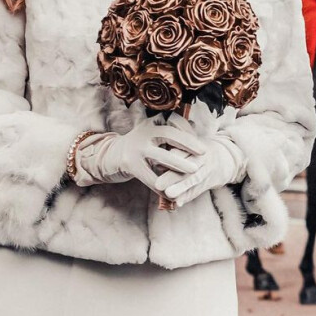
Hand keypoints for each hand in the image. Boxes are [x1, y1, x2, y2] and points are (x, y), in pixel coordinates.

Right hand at [72, 115, 205, 191]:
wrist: (110, 156)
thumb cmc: (139, 146)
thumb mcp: (152, 134)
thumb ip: (169, 132)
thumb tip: (194, 126)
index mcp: (152, 123)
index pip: (174, 123)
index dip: (189, 132)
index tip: (202, 141)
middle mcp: (144, 132)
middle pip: (169, 135)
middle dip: (188, 143)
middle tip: (204, 152)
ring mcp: (136, 148)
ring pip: (161, 156)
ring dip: (178, 164)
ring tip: (194, 171)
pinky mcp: (130, 164)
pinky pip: (149, 176)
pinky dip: (161, 186)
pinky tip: (171, 192)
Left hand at [155, 137, 245, 206]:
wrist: (226, 158)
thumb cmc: (200, 148)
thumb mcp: (192, 138)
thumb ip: (178, 137)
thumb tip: (163, 135)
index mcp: (197, 146)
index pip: (184, 152)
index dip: (174, 157)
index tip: (158, 164)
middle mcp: (203, 159)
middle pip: (188, 168)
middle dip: (173, 176)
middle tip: (158, 184)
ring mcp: (206, 172)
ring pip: (193, 181)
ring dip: (181, 189)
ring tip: (169, 195)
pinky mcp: (208, 183)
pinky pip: (197, 191)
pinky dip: (187, 197)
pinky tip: (177, 204)